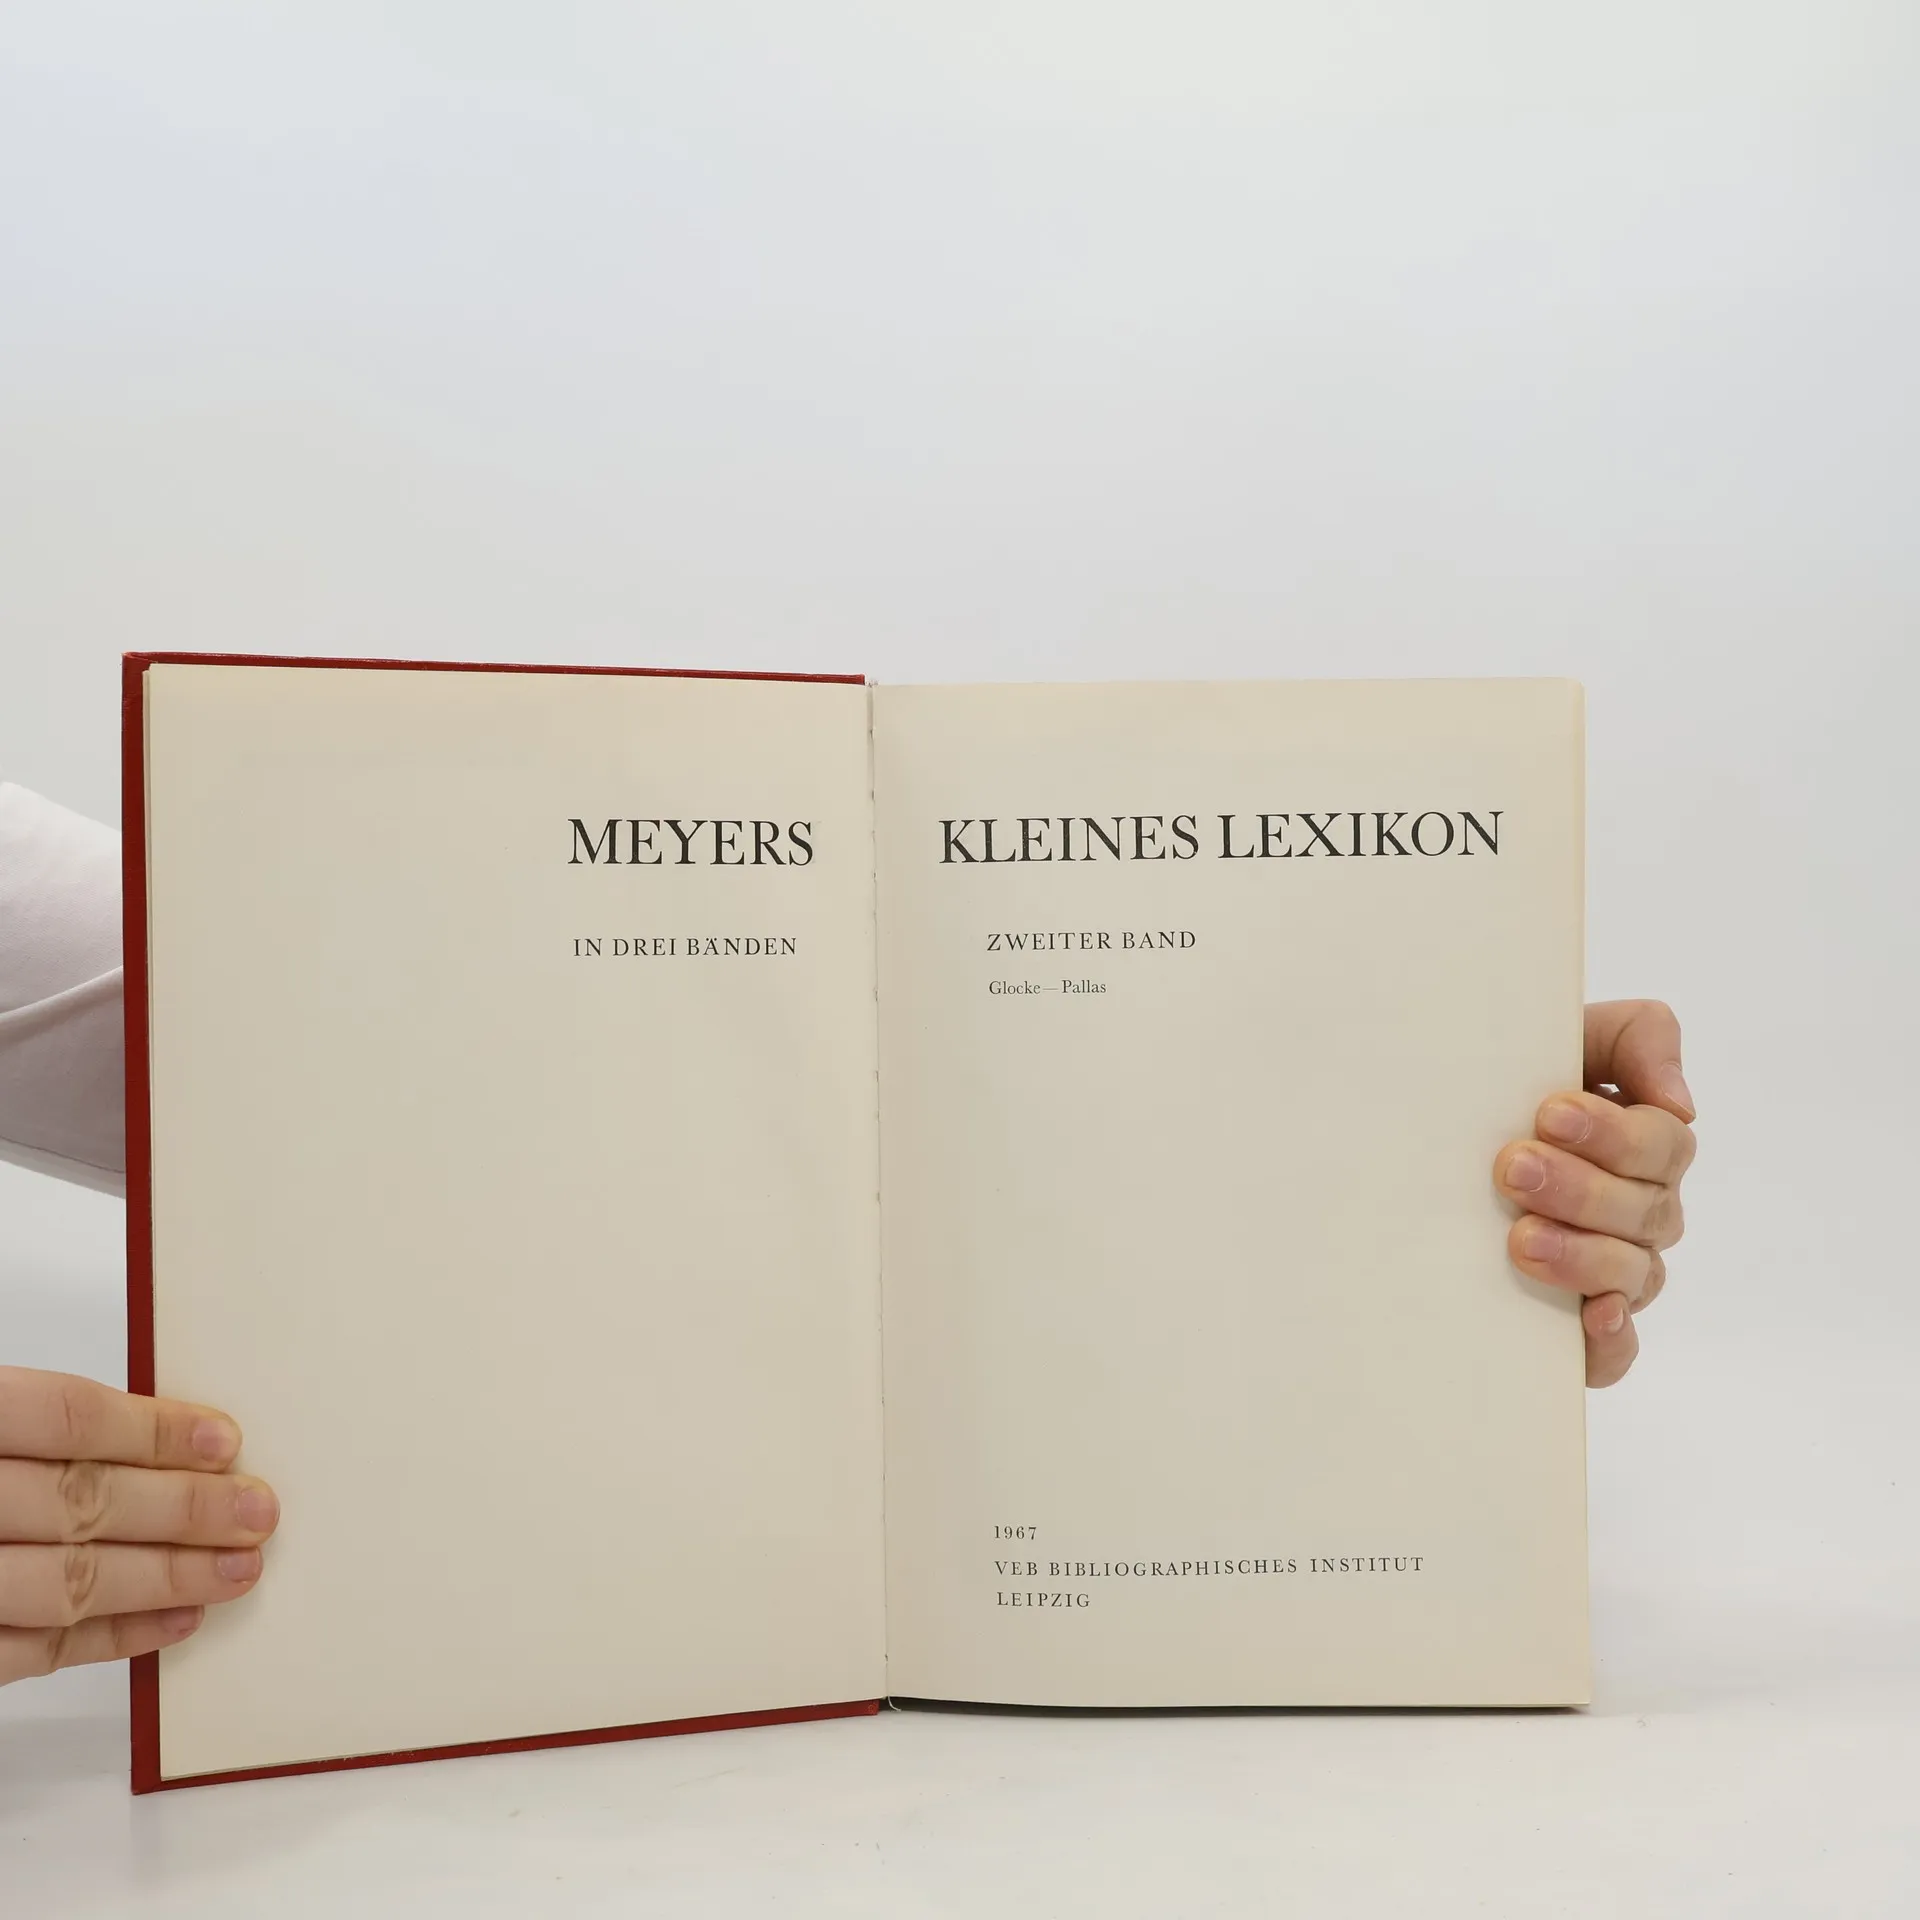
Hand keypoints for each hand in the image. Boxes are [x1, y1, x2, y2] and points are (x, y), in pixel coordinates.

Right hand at [0, 1369, 277, 1684]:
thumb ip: (35, 1423)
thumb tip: (166, 1432)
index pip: (66, 1419)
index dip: (151, 1430)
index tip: (224, 1441)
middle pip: (77, 1503)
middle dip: (179, 1511)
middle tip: (256, 1512)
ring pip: (61, 1583)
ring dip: (160, 1578)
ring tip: (235, 1569)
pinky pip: (27, 1650)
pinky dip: (108, 1639)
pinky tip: (171, 1622)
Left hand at [1494, 1000, 1695, 1387]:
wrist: (1443, 1129)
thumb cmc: (1515, 1078)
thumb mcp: (1572, 1035)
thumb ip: (1640, 1038)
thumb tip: (1681, 1103)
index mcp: (1649, 1144)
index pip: (1660, 1143)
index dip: (1612, 1133)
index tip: (1547, 1114)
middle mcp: (1644, 1210)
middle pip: (1643, 1209)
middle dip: (1579, 1188)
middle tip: (1512, 1168)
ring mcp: (1620, 1269)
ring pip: (1631, 1275)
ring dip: (1581, 1256)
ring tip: (1519, 1238)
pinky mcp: (1586, 1326)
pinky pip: (1619, 1350)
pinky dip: (1612, 1341)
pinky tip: (1592, 1317)